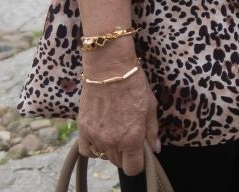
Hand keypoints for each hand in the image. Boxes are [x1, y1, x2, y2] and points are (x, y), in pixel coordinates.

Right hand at [76, 48, 158, 175]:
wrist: (109, 69)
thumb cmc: (134, 85)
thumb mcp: (150, 107)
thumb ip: (152, 131)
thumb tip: (155, 149)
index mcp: (132, 138)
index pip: (134, 168)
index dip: (139, 163)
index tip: (141, 154)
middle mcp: (112, 141)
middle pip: (119, 163)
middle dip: (127, 155)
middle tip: (130, 137)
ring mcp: (95, 136)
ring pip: (104, 156)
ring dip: (111, 150)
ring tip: (117, 131)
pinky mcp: (83, 130)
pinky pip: (87, 151)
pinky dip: (93, 148)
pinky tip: (101, 136)